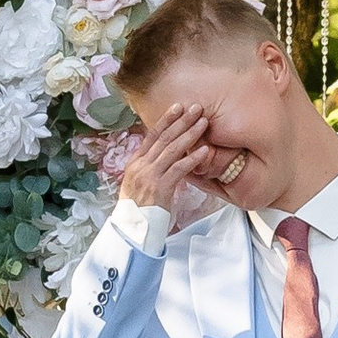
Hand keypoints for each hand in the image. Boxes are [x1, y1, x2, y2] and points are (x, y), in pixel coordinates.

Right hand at [119, 100, 219, 226]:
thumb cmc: (139, 209)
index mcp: (135, 163)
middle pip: (163, 138)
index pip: (151, 136)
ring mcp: (150, 176)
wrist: (132, 230)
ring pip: (172, 150)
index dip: (165, 120)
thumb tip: (163, 154)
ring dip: (190, 134)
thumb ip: (150, 168)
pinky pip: (179, 169)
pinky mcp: (160, 188)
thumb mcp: (138, 184)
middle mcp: (141, 166)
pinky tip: (205, 150)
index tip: (177, 107)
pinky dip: (193, 158)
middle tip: (196, 108)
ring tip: (204, 123)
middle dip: (181, 121)